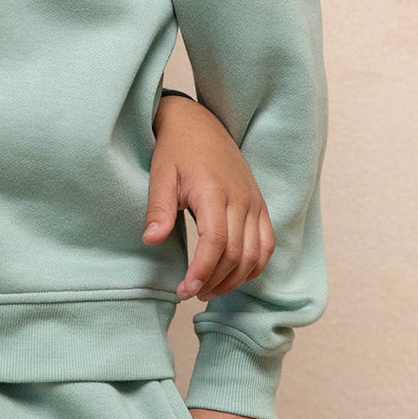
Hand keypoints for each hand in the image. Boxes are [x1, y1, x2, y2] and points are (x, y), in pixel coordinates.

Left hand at [144, 93, 273, 301]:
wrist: (199, 124)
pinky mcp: (260, 205)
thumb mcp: (160, 175)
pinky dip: (254, 266)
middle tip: (189, 293)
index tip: (185, 290)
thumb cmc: (176, 150)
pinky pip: (266, 244)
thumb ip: (158, 209)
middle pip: (237, 254)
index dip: (202, 271)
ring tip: (207, 291)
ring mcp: (255, 203)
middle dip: (214, 281)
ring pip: (255, 254)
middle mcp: (241, 199)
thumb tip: (151, 240)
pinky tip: (232, 276)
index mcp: (215, 191)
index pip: (216, 242)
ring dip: (234, 279)